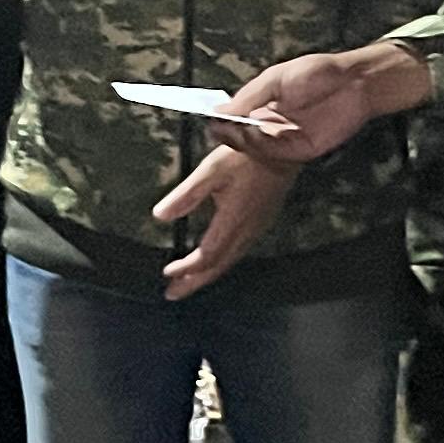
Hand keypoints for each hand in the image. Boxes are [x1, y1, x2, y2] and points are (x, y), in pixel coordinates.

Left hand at [155, 144, 296, 298]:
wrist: (283, 148)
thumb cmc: (246, 157)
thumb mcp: (210, 171)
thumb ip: (186, 195)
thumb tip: (160, 215)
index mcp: (233, 221)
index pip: (206, 256)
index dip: (187, 269)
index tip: (167, 274)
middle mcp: (247, 230)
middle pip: (218, 266)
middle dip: (195, 282)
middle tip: (173, 294)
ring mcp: (257, 228)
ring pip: (229, 261)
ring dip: (207, 274)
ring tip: (188, 282)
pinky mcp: (262, 222)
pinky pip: (239, 252)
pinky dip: (221, 262)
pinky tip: (214, 260)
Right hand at [218, 42, 433, 166]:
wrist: (353, 82)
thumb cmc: (317, 73)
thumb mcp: (275, 78)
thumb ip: (249, 96)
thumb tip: (219, 109)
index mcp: (264, 108)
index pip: (236, 121)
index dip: (223, 123)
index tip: (209, 120)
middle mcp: (272, 126)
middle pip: (243, 138)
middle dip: (228, 136)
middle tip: (216, 130)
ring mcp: (286, 140)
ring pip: (257, 148)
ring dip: (242, 141)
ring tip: (231, 131)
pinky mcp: (301, 151)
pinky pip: (276, 153)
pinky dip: (261, 147)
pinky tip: (251, 135)